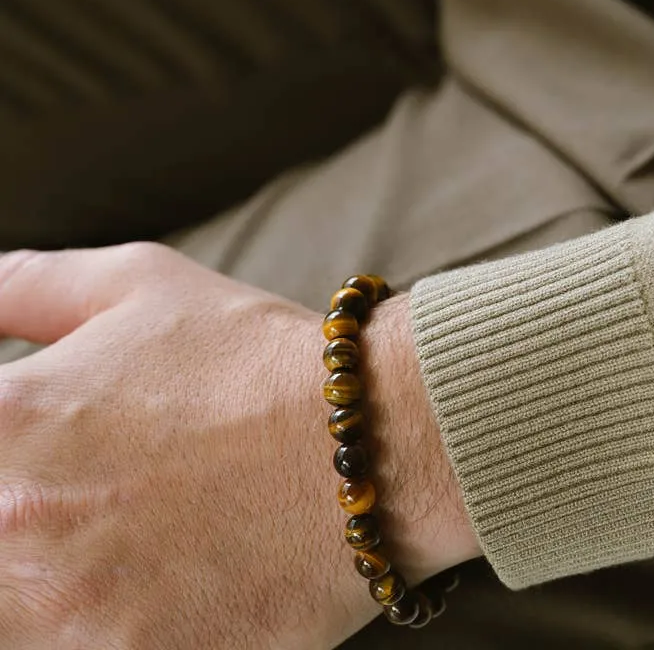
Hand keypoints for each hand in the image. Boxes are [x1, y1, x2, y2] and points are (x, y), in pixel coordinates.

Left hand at [0, 243, 476, 648]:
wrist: (370, 439)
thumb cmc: (253, 355)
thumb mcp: (140, 284)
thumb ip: (28, 285)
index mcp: (6, 419)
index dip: (7, 451)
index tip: (42, 454)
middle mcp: (16, 524)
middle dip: (28, 511)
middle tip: (108, 491)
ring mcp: (72, 614)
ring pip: (17, 614)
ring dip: (50, 583)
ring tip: (133, 536)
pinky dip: (105, 624)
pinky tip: (163, 577)